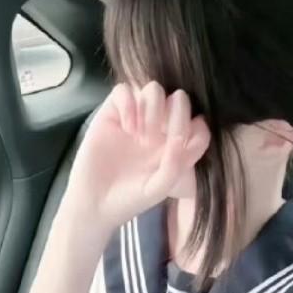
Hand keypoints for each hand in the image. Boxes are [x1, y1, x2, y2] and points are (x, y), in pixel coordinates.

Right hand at [65, 82, 210, 230]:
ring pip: (154, 89)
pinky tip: (126, 127)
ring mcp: (136, 119)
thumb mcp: (158, 188)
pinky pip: (124, 90)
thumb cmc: (128, 198)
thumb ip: (174, 165)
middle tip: (157, 137)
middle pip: (179, 100)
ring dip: (152, 108)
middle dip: (175, 113)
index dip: (195, 129)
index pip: (198, 126)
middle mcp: (159, 130)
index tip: (179, 144)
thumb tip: (179, 138)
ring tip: (139, 133)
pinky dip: (128, 103)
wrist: (94, 203)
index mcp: (175, 147)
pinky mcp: (112, 114)